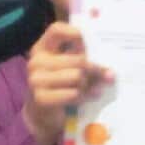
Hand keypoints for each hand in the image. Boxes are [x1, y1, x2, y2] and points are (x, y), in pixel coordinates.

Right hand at [22, 21, 111, 144]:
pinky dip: (83, 97)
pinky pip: (73, 94)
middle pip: (76, 59)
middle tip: (107, 75)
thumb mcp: (67, 68)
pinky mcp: (41, 97)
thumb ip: (81, 60)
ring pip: (76, 77)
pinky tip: (88, 98)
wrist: (42, 114)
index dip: (74, 33)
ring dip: (89, 85)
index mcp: (41, 48)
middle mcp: (36, 61)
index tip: (87, 43)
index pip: (56, 30)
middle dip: (94, 69)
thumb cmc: (59, 86)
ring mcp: (36, 80)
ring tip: (95, 89)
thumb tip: (108, 71)